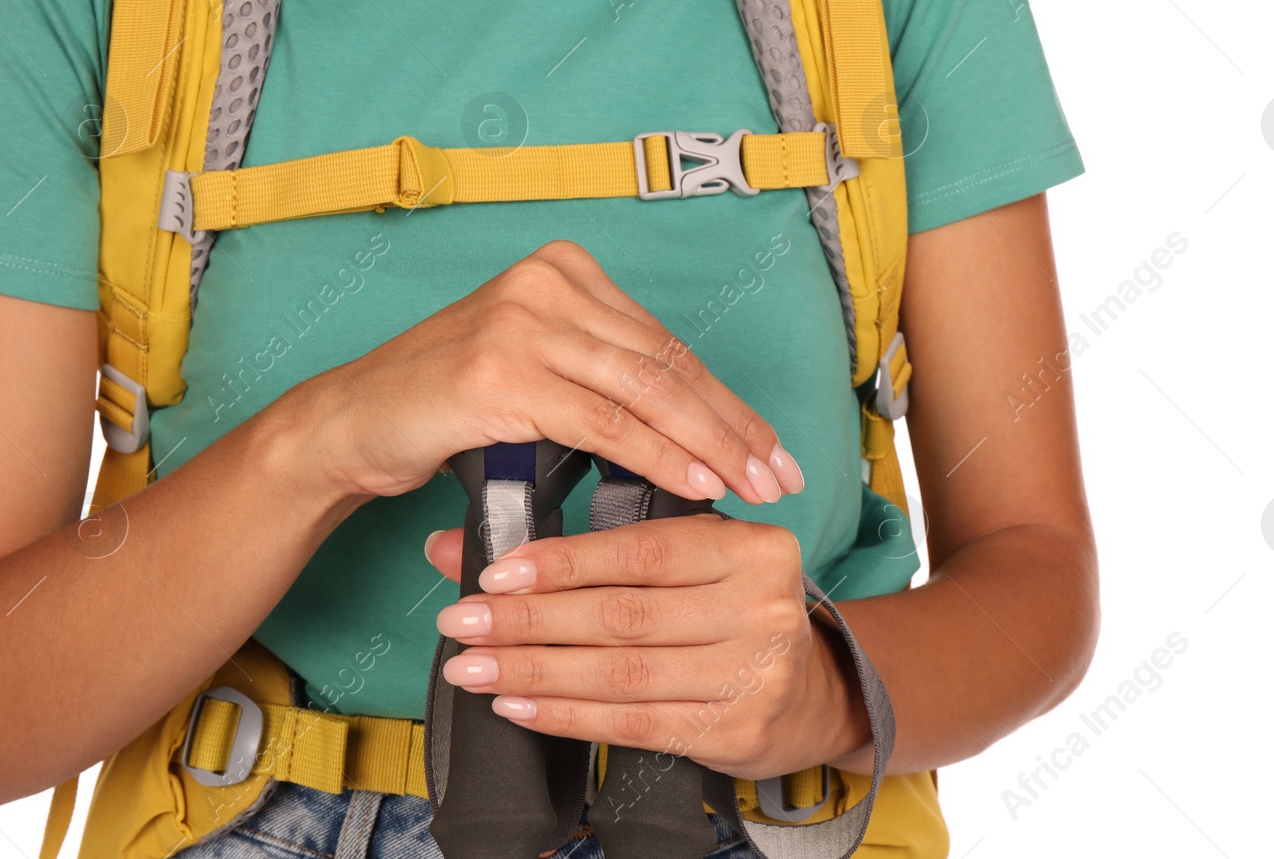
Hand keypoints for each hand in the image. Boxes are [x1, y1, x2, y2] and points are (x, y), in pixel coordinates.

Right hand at [288, 240, 806, 504]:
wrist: (352, 422)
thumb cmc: (444, 405)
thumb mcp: (535, 369)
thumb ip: (601, 375)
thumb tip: (692, 428)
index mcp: (564, 270)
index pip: (665, 343)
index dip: (725, 400)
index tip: (768, 446)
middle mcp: (547, 282)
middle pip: (667, 363)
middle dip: (733, 426)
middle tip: (780, 474)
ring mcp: (523, 322)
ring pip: (647, 391)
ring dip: (711, 445)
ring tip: (754, 486)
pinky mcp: (502, 371)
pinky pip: (605, 422)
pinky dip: (659, 455)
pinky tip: (698, 481)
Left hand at [425, 515, 870, 780]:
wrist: (814, 691)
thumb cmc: (734, 609)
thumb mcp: (690, 558)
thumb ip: (594, 548)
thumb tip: (458, 543)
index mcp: (752, 547)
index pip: (642, 551)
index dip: (564, 563)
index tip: (496, 571)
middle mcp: (761, 608)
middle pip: (624, 615)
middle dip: (530, 620)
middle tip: (462, 621)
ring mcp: (753, 674)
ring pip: (621, 673)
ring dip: (535, 672)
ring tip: (473, 667)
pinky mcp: (736, 730)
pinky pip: (634, 723)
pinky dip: (567, 715)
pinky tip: (519, 706)